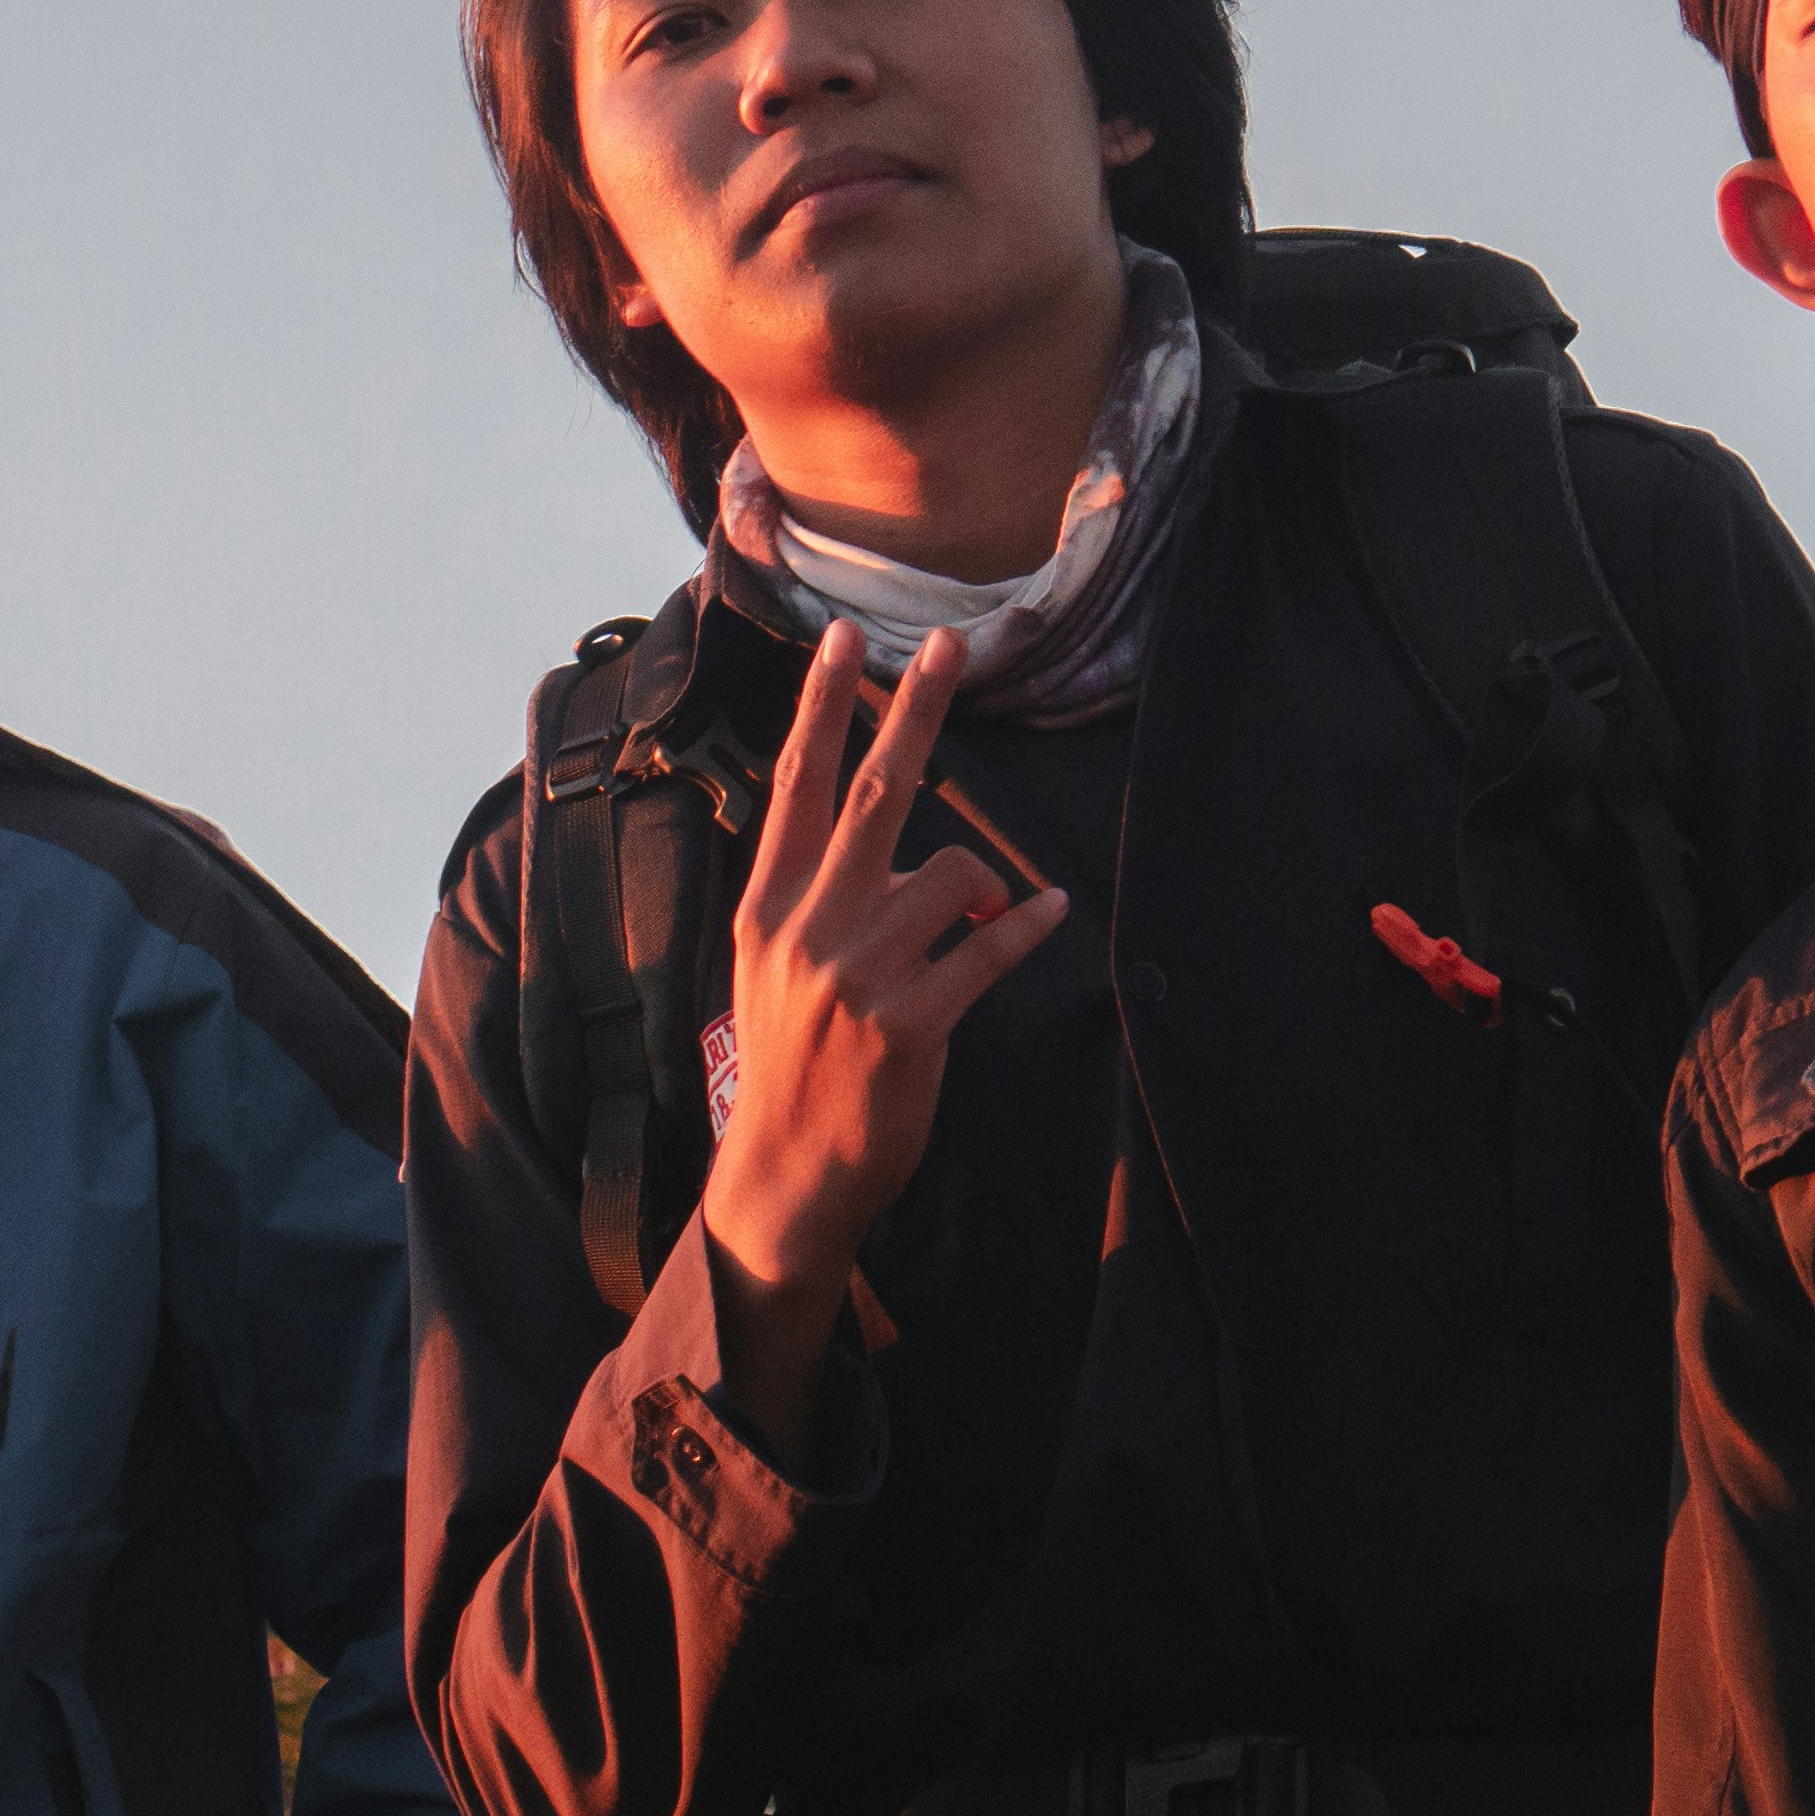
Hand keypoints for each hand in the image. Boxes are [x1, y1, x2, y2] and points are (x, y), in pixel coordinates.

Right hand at [688, 622, 1067, 1455]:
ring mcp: (854, 975)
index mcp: (767, 907)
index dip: (820, 709)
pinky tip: (1047, 912)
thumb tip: (918, 858)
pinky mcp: (906, 1023)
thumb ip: (831, 902)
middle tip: (953, 644)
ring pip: (950, 875)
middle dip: (915, 711)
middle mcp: (805, 928)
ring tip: (980, 922)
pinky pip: (987, 949)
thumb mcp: (780, 971)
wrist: (784, 1176)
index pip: (796, 788)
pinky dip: (1024, 925)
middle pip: (874, 795)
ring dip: (982, 887)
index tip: (841, 639)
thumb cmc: (794, 1064)